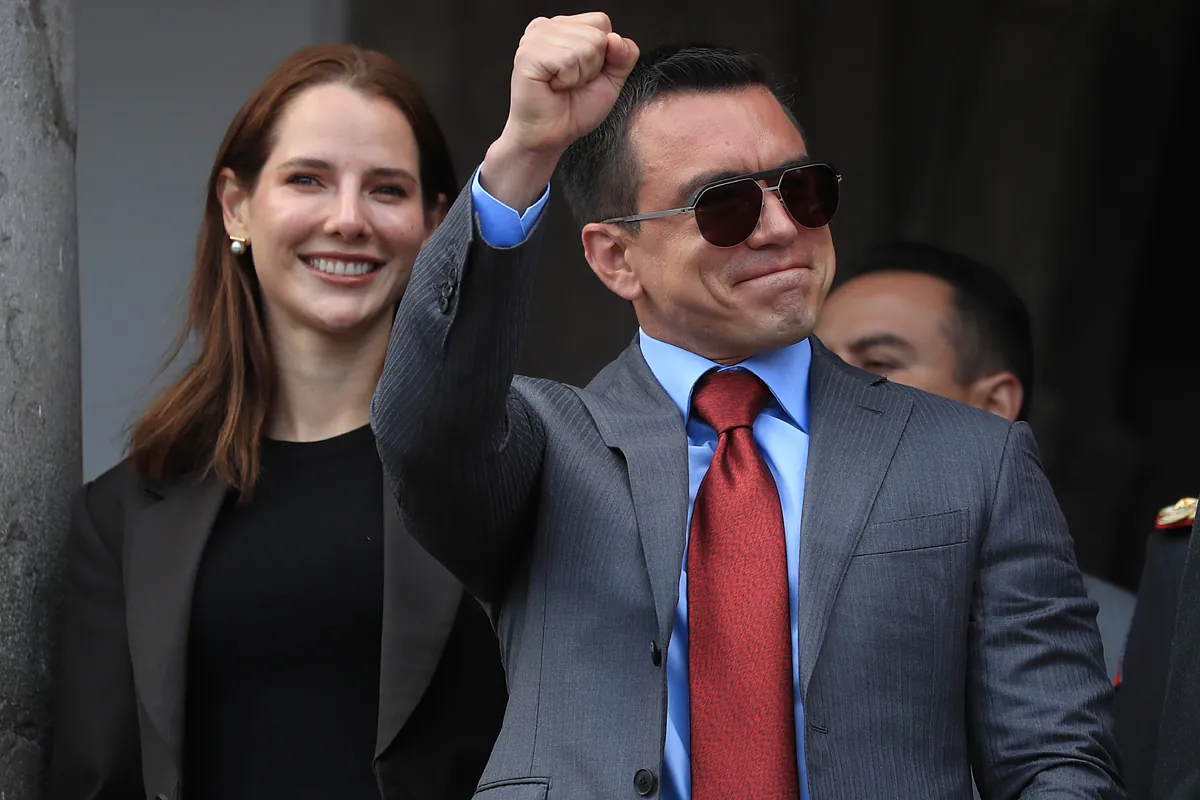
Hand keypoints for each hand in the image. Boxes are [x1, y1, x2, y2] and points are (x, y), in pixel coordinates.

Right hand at [481, 13, 638, 211]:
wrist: (549, 137)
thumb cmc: (572, 110)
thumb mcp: (610, 81)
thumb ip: (623, 57)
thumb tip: (617, 39)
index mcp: (564, 27)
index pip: (601, 22)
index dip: (603, 54)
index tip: (584, 74)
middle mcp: (547, 27)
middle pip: (597, 34)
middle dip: (592, 67)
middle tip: (571, 83)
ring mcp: (535, 38)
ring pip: (586, 46)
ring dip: (580, 75)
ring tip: (562, 85)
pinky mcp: (528, 54)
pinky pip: (569, 59)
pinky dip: (568, 80)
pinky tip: (553, 86)